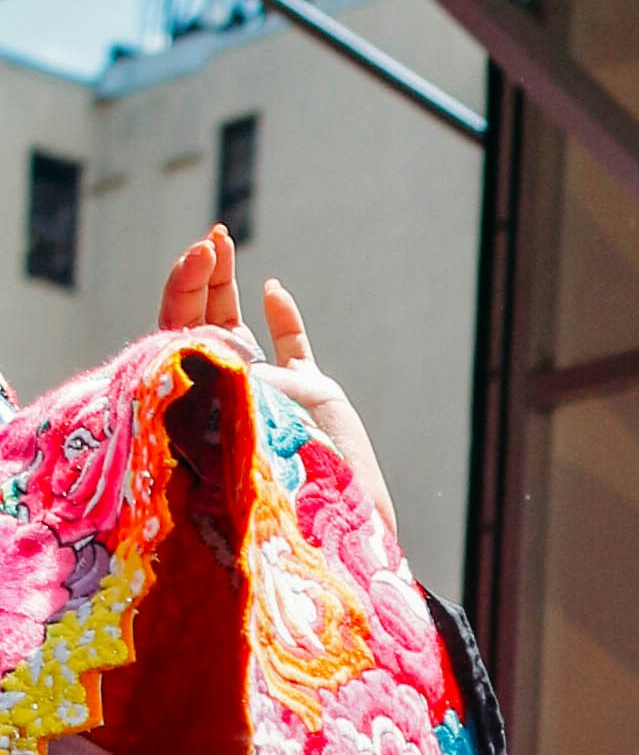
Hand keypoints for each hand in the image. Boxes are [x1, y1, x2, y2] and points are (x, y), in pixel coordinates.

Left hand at [155, 226, 399, 542]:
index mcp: (199, 395)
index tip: (203, 254)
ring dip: (227, 285)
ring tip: (222, 242)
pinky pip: (289, 353)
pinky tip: (274, 291)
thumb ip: (235, 377)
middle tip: (212, 237)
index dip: (186, 284)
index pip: (177, 326)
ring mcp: (266, 393)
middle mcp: (226, 391)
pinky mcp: (307, 400)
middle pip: (200, 322)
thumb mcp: (249, 417)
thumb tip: (224, 347)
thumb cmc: (288, 476)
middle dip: (203, 275)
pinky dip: (281, 320)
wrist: (345, 517)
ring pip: (236, 330)